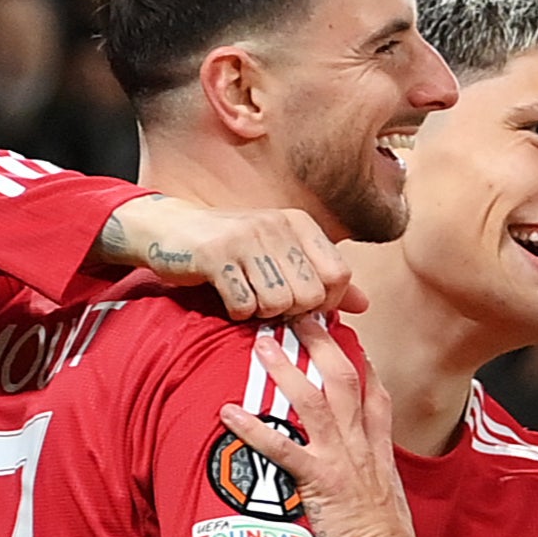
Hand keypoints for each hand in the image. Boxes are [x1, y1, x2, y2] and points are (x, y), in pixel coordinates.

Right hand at [96, 195, 366, 319]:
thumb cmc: (233, 249)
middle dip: (292, 312)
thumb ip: (323, 279)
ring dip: (262, 313)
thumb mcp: (283, 255)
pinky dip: (238, 312)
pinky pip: (244, 305)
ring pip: (279, 303)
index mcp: (300, 223)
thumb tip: (365, 304)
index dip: (326, 301)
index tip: (303, 306)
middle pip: (311, 295)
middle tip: (269, 304)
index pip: (340, 274)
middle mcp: (277, 225)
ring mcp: (246, 238)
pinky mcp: (215, 255)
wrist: (171, 230)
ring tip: (249, 299)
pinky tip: (229, 299)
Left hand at [219, 318, 415, 536]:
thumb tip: (364, 474)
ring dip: (287, 369)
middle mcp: (362, 446)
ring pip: (315, 400)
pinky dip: (254, 428)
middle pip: (345, 379)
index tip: (346, 337)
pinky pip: (282, 448)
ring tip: (262, 344)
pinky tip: (229, 412)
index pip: (375, 392)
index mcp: (379, 449)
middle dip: (323, 343)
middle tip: (301, 315)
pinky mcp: (320, 481)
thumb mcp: (390, 499)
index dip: (360, 361)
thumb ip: (375, 477)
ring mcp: (341, 460)